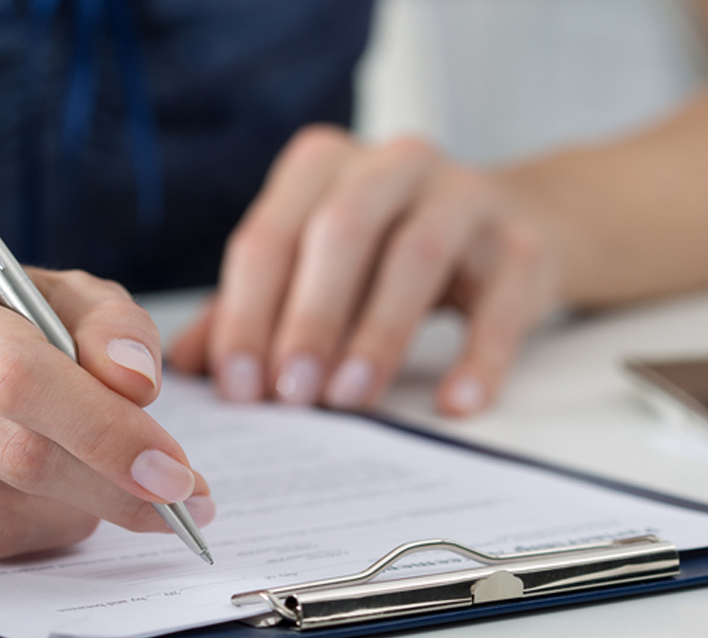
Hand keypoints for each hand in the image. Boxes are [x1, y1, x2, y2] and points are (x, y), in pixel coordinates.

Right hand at [0, 254, 212, 556]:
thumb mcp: (62, 301)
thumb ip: (115, 328)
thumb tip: (137, 382)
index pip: (25, 378)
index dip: (108, 433)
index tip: (177, 474)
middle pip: (16, 459)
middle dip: (112, 490)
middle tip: (174, 506)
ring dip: (67, 517)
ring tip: (85, 488)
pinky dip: (15, 537)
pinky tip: (19, 501)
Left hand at [168, 125, 559, 415]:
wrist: (512, 229)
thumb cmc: (388, 255)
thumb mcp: (315, 270)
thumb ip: (250, 310)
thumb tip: (183, 366)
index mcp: (326, 165)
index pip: (271, 235)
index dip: (247, 312)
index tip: (238, 385)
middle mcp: (395, 164)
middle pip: (342, 231)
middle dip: (310, 317)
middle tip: (291, 394)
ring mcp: (467, 196)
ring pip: (418, 255)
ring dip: (379, 333)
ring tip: (351, 399)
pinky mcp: (523, 244)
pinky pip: (502, 301)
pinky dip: (479, 357)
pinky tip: (454, 403)